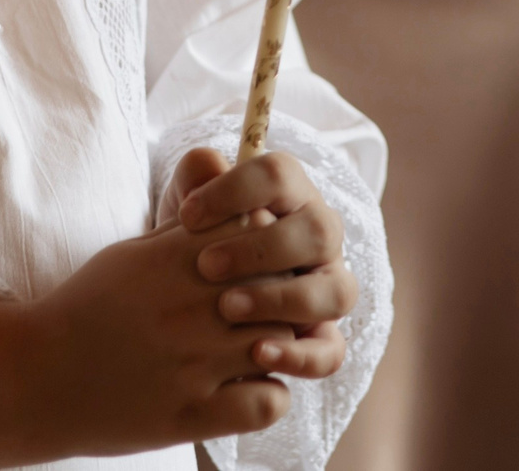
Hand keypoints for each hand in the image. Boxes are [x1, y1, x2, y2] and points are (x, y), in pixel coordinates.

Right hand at [14, 208, 302, 454]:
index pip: (264, 231)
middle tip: (268, 308)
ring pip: (284, 343)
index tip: (259, 262)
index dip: (272, 246)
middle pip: (282, 285)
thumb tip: (226, 187)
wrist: (36, 375)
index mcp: (178, 259)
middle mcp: (191, 307)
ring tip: (261, 347)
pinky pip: (268, 403)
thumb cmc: (89, 305)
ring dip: (282, 346)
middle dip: (285, 295)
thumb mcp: (134, 250)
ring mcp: (193, 363)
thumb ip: (186, 225)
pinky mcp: (190, 415)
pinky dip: (270, 396)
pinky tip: (248, 388)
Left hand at [172, 147, 355, 381]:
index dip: (237, 190)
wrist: (182, 302)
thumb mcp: (185, 211)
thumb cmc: (190, 244)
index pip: (280, 175)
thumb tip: (208, 164)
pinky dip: (299, 355)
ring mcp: (327, 288)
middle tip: (206, 266)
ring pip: (336, 291)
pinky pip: (330, 351)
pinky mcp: (323, 338)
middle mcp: (318, 238)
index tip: (187, 215)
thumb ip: (193, 181)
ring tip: (226, 308)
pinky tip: (257, 354)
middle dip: (262, 249)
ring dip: (282, 299)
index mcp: (289, 196)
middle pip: (319, 230)